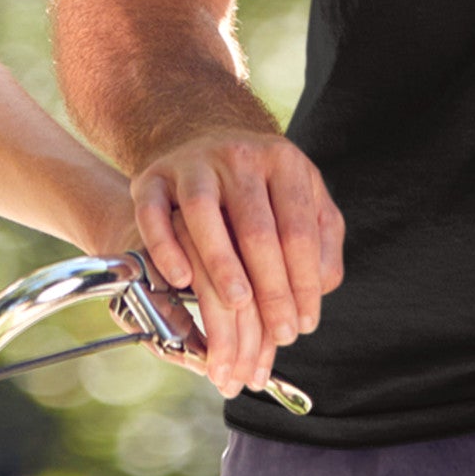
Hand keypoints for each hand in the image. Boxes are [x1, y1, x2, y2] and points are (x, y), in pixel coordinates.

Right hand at [130, 130, 343, 398]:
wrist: (205, 142)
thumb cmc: (262, 189)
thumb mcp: (303, 198)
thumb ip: (322, 239)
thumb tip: (320, 287)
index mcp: (282, 161)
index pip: (298, 229)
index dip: (304, 281)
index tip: (305, 325)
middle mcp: (238, 155)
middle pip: (255, 227)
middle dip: (271, 288)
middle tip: (279, 334)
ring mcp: (193, 163)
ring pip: (202, 212)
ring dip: (221, 263)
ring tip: (238, 305)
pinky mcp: (152, 177)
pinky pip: (153, 212)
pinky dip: (165, 246)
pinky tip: (182, 279)